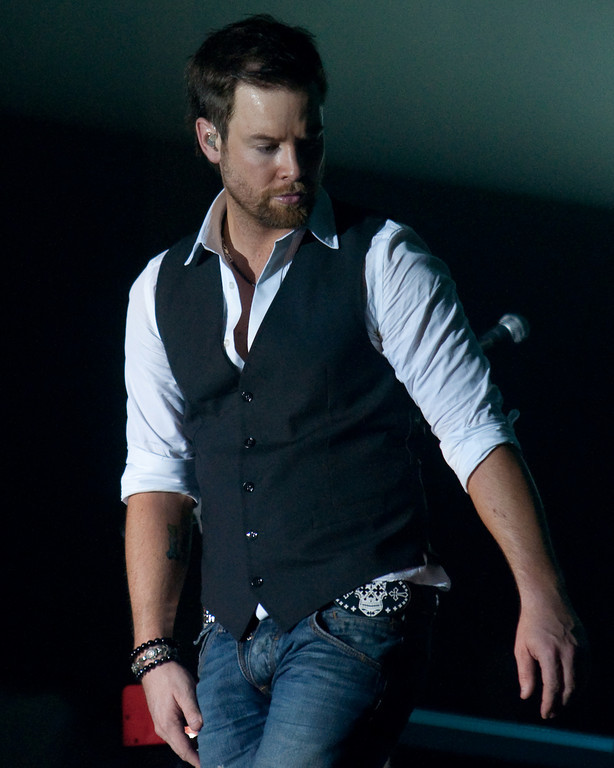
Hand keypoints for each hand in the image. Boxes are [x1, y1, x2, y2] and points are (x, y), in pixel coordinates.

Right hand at [141, 661, 202, 766]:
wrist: (155, 665)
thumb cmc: (170, 677)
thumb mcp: (185, 691)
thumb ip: (192, 711)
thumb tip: (200, 729)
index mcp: (168, 724)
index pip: (184, 750)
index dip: (196, 760)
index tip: (210, 764)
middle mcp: (163, 728)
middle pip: (181, 749)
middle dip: (195, 756)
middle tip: (213, 756)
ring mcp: (161, 724)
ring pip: (179, 742)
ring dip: (192, 747)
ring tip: (209, 747)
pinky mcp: (163, 718)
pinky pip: (176, 733)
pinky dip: (187, 738)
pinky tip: (198, 734)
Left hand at [514, 594, 585, 718]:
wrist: (547, 599)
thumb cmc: (531, 623)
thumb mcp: (521, 646)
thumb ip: (525, 673)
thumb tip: (526, 696)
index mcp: (549, 652)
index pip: (553, 687)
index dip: (550, 704)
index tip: (545, 714)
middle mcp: (568, 652)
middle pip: (570, 688)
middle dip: (561, 704)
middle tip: (552, 713)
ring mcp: (580, 649)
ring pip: (581, 682)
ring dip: (572, 697)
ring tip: (560, 704)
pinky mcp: (587, 646)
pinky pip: (587, 672)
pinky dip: (580, 684)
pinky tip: (571, 689)